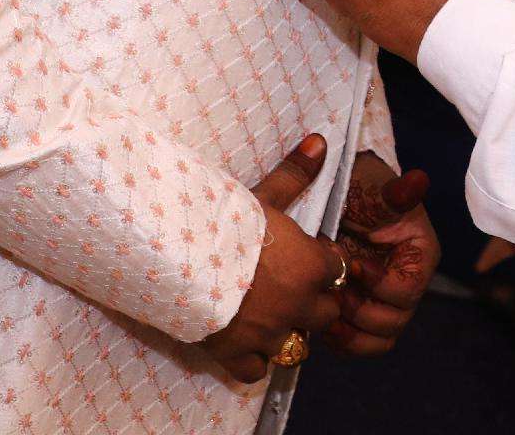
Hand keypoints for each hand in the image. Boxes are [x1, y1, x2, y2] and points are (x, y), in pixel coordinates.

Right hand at [203, 134, 347, 383]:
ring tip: (272, 317)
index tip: (308, 255)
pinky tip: (245, 343)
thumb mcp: (261, 195)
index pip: (339, 270)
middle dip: (314, 302)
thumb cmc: (220, 223)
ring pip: (299, 347)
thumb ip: (294, 173)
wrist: (176, 259)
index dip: (324, 262)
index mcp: (310, 268)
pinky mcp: (238, 356)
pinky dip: (255, 361)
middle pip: (327, 313)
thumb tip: (320, 141)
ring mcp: (269, 336)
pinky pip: (258, 371)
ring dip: (290, 334)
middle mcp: (298, 306)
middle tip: (292, 288)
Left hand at [324, 151, 437, 356]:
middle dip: (360, 312)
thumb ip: (397, 192)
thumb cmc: (360, 189)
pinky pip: (358, 343)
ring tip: (325, 313)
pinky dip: (339, 340)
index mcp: (420, 258)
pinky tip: (318, 322)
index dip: (379, 285)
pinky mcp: (363, 313)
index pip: (408, 290)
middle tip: (334, 290)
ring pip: (378, 341)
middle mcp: (408, 285)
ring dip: (350, 333)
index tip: (354, 264)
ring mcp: (385, 303)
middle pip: (394, 322)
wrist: (336, 199)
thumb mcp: (376, 190)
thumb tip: (418, 180)